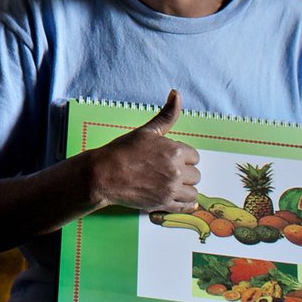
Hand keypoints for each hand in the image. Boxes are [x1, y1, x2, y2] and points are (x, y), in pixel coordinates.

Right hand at [88, 89, 200, 213]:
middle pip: (196, 174)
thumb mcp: (147, 130)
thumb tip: (176, 94)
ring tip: (171, 184)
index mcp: (174, 151)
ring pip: (193, 192)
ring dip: (185, 188)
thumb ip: (166, 115)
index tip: (171, 158)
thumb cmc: (124, 151)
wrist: (105, 174)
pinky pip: (186, 207)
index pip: (194, 156)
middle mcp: (176, 171)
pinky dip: (185, 204)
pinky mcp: (164, 204)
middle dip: (185, 172)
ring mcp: (171, 190)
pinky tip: (177, 198)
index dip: (183, 156)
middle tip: (168, 170)